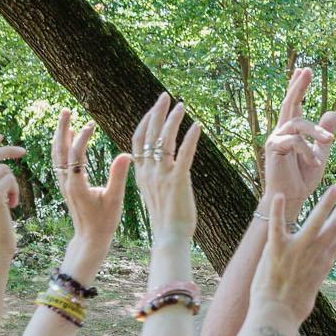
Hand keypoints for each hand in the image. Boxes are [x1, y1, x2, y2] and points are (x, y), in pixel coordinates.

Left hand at [51, 108, 131, 274]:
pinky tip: (69, 137)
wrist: (90, 239)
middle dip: (62, 129)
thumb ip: (119, 176)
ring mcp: (63, 183)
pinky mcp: (65, 185)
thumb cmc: (104, 222)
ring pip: (56, 154)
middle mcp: (66, 182)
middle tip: (66, 110)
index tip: (91, 123)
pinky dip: (62, 146)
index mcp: (77, 185)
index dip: (82, 137)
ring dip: (60, 135)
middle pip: (59, 150)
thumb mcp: (115, 200)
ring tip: (66, 118)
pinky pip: (59, 161)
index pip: (75, 154)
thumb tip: (127, 154)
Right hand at [131, 93, 200, 240]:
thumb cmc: (167, 219)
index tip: (155, 107)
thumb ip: (157, 175)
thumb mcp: (156, 192)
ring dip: (173, 120)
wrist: (169, 238)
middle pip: (149, 134)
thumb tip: (165, 163)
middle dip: (157, 112)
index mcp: (141, 173)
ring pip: (165, 140)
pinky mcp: (177, 181)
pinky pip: (184, 154)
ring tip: (182, 105)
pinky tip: (197, 126)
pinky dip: (190, 138)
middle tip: (166, 96)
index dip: (146, 121)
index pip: (138, 140)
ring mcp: (162, 175)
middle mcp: (148, 171)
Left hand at [250, 185, 335, 321]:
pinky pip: (277, 225)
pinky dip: (276, 210)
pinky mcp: (276, 250)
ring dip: (326, 203)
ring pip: (316, 221)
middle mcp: (315, 253)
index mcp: (324, 261)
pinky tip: (278, 195)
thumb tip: (315, 268)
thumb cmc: (292, 307)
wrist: (276, 316)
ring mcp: (297, 250)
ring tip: (335, 187)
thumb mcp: (311, 286)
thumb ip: (314, 271)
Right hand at [263, 67, 335, 209]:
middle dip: (298, 86)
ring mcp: (275, 139)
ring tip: (330, 142)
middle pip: (289, 104)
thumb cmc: (303, 178)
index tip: (304, 70)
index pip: (294, 104)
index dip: (298, 87)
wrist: (291, 199)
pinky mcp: (274, 149)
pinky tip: (316, 164)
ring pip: (297, 124)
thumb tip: (333, 112)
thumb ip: (324, 134)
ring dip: (316, 131)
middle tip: (307, 70)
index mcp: (291, 131)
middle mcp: (281, 131)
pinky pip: (294, 142)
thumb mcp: (320, 153)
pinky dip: (307, 151)